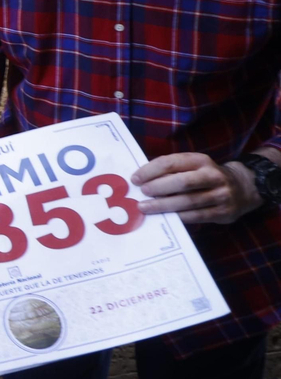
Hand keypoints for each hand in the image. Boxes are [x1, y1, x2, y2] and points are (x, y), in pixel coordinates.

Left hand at [134, 152, 262, 224]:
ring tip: (145, 207)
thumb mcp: (193, 166)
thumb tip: (141, 179)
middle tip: (141, 192)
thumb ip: (172, 170)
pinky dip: (178, 217)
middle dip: (158, 187)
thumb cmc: (205, 176)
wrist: (243, 188)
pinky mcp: (224, 212)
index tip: (135, 178)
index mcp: (200, 160)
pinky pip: (197, 216)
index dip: (151, 170)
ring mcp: (221, 194)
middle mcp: (213, 175)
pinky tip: (164, 217)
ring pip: (189, 201)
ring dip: (164, 205)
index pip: (172, 162)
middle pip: (182, 182)